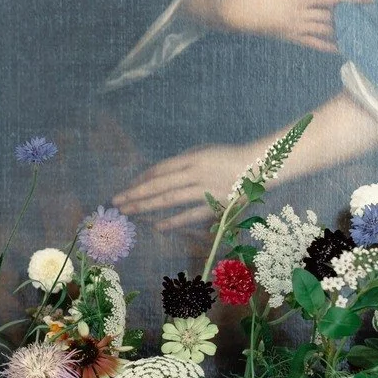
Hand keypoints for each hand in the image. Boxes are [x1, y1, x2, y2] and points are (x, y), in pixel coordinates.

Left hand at [114, 142, 256, 229]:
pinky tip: (157, 226)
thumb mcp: (204, 151)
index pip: (160, 170)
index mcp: (194, 158)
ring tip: (129, 212)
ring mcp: (206, 189)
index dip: (140, 180)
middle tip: (116, 202)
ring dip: (147, 206)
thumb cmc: (228, 157)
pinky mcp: (216, 204)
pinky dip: (173, 221)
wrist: (261, 166)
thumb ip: (182, 162)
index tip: (125, 188)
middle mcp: (197, 172)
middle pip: (159, 185)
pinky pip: (191, 215)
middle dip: (135, 194)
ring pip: (171, 199)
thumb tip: (156, 175)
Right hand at [190, 0, 373, 52]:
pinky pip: (310, 44)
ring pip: (324, 33)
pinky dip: (326, 47)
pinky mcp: (286, 38)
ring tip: (363, 38)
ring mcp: (292, 29)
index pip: (332, 0)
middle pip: (332, 18)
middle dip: (354, 20)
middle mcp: (297, 16)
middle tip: (375, 22)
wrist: (227, 13)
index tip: (370, 1)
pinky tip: (338, 50)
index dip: (352, 1)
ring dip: (344, 35)